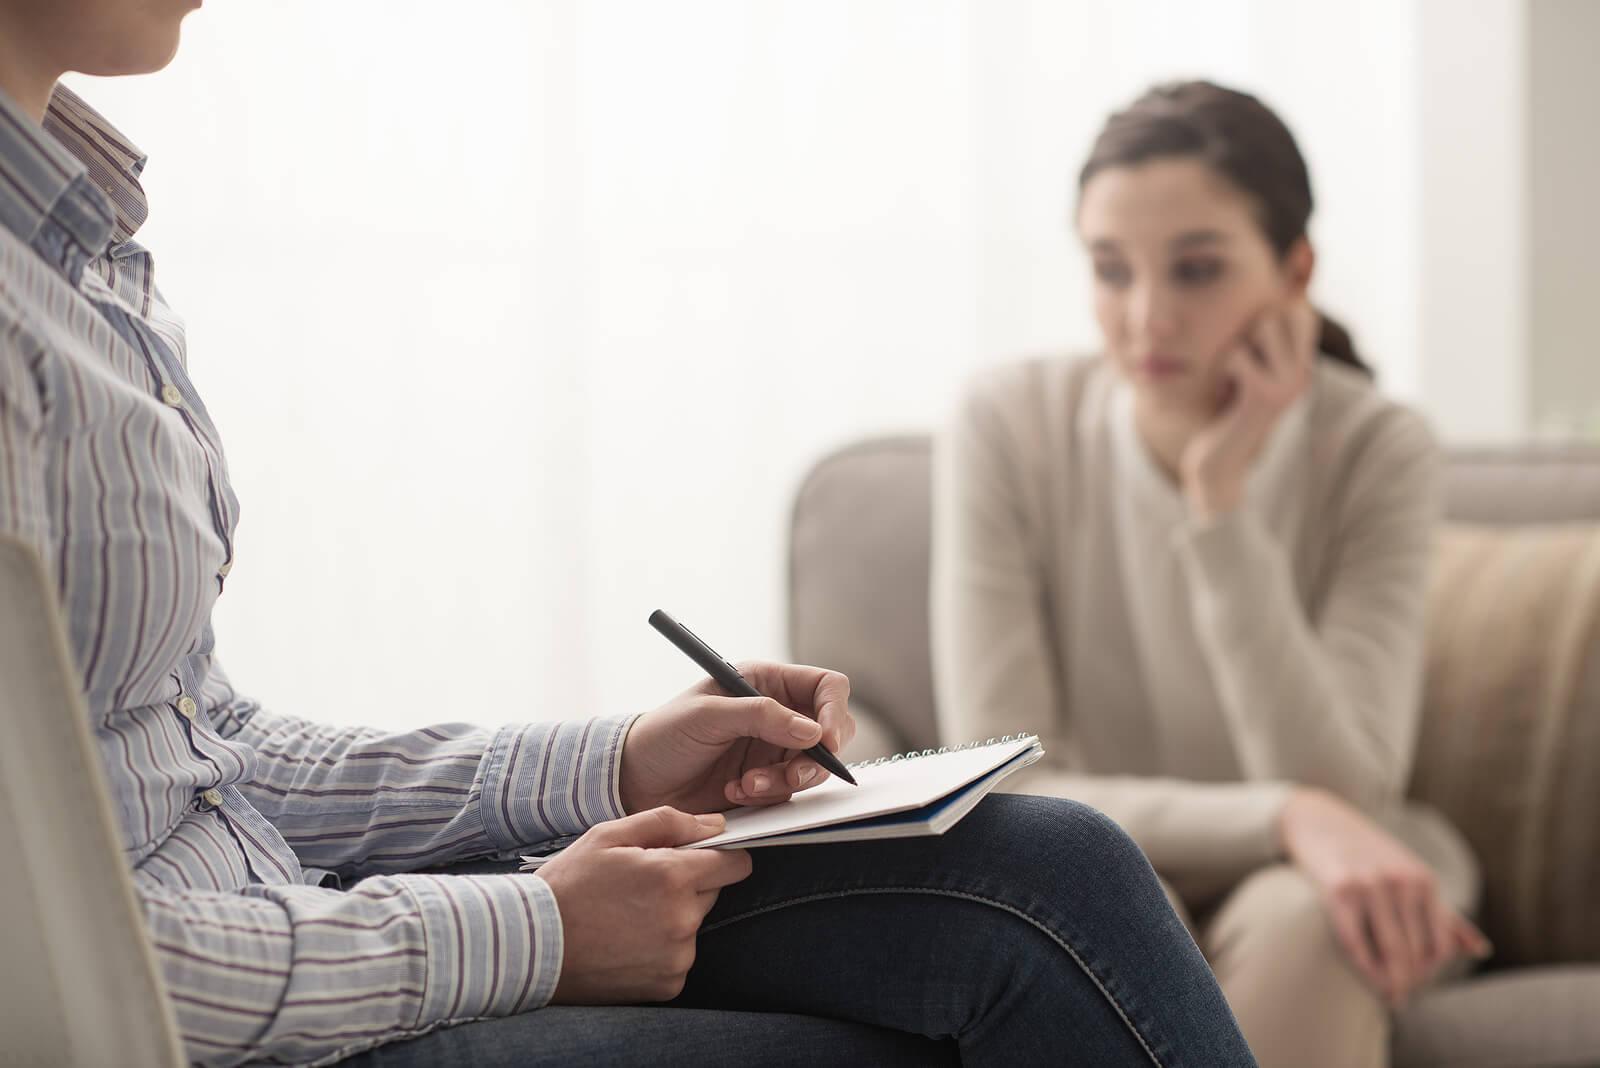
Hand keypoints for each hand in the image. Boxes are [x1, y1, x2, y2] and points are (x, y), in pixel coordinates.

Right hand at [536, 806, 752, 1002]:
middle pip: (712, 892)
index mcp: (672, 877)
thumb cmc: (568, 885)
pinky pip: (679, 957)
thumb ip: (668, 822)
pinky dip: (661, 949)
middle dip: (686, 884)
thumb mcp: (609, 836)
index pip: (734, 864)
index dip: (718, 855)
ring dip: (673, 917)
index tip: (698, 857)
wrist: (530, 946)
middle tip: (640, 886)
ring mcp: (677, 957)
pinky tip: (626, 942)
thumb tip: (715, 824)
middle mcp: (682, 920)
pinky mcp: (667, 985)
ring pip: (694, 925)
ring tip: (626, 916)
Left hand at [618, 661, 855, 814]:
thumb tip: (813, 731)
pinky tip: (735, 792)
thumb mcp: (708, 715)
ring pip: (812, 767)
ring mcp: (773, 750)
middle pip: (830, 731)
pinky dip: (767, 796)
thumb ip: (761, 716)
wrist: (635, 781)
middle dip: (816, 757)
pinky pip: (789, 793)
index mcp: (766, 683)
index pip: (825, 687)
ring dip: (785, 780)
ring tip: (747, 784)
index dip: (835, 710)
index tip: (827, 739)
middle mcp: (777, 714)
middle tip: (792, 774)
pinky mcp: (766, 783)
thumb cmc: (664, 734)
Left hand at [1180, 300, 1317, 519]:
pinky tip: (1226, 394)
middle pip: (1279, 311)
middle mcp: (1303, 374)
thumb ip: (1257, 335)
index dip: (1276, 307)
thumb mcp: (1245, 367)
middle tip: (1238, 367)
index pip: (1303, 311)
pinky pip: (1237, 354)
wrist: (1217, 462)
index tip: (1251, 338)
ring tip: (1232, 380)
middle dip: (1248, 330)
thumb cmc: (1224, 409)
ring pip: (1261, 326)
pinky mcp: (1266, 396)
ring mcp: (1289, 386)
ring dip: (1234, 349)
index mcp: (1301, 365)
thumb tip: (1278, 285)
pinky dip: (1223, 369)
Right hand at [1279, 788, 1490, 1007]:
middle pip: (1416, 952)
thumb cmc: (1368, 856)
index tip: (1418, 983)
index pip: (1439, 944)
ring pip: (1392, 951)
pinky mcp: (1339, 891)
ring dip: (1392, 981)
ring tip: (1390, 994)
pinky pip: (1357, 943)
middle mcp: (1401, 882)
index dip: (1431, 971)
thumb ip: (1444, 915)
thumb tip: (1481, 950)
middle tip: (1400, 995)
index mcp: (1423, 880)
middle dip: (1410, 980)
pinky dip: (1366, 969)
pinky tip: (1370, 978)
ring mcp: (1370, 886)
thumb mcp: (1410, 876)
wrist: (1319, 821)